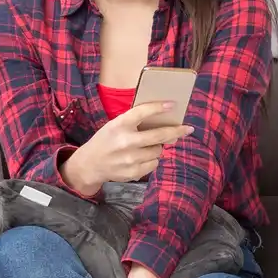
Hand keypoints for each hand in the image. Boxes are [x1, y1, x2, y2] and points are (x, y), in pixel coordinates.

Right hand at [61, 102, 192, 195]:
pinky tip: (141, 157)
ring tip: (146, 146)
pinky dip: (152, 159)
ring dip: (158, 147)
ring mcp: (130, 158)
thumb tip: (164, 122)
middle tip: (188, 129)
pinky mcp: (133, 172)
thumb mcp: (115, 125)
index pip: (142, 112)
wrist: (90, 164)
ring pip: (158, 150)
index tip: (173, 104)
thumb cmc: (106, 141)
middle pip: (159, 135)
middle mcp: (125, 141)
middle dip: (176, 131)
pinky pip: (154, 163)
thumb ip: (135, 122)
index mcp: (119, 124)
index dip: (159, 107)